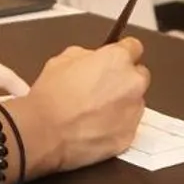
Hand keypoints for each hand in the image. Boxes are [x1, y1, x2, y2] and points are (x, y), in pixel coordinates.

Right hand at [14, 41, 148, 178]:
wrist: (44, 133)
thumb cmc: (51, 96)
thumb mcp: (62, 59)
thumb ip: (87, 55)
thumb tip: (95, 60)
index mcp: (117, 59)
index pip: (134, 47)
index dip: (121, 53)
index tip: (115, 59)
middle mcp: (132, 83)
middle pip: (139, 75)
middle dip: (124, 79)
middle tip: (101, 87)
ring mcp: (133, 111)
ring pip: (134, 102)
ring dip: (121, 103)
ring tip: (95, 111)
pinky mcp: (129, 135)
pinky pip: (128, 125)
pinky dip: (117, 125)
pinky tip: (95, 126)